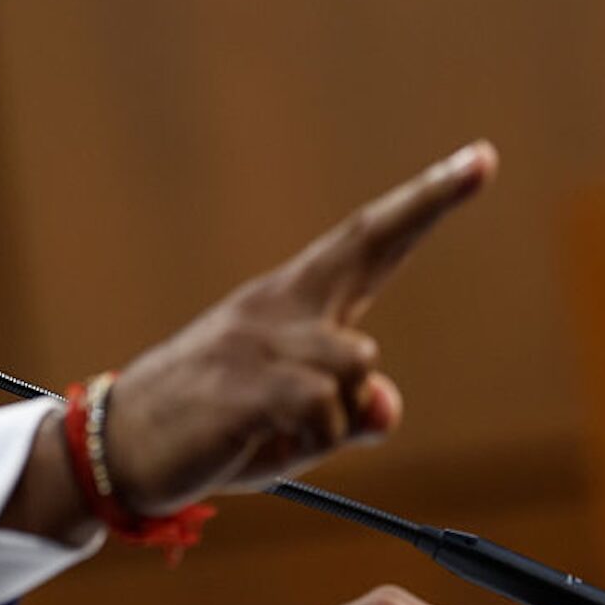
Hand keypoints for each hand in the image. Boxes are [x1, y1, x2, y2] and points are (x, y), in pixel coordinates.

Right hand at [104, 141, 497, 512]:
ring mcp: (259, 340)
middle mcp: (278, 306)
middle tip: (481, 158)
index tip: (480, 160)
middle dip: (426, 201)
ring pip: (357, 367)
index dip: (424, 203)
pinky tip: (265, 442)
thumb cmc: (212, 429)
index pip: (366, 244)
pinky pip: (322, 411)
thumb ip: (348, 411)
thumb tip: (384, 405)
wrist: (123, 446)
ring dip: (337, 418)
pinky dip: (310, 440)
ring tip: (281, 433)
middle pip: (364, 245)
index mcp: (289, 304)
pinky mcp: (245, 383)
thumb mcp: (291, 424)